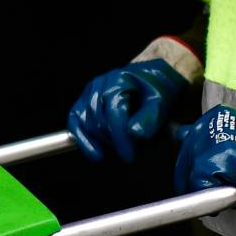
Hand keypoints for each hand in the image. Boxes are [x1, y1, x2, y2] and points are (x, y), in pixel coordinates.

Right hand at [67, 58, 190, 162]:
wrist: (149, 78)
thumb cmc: (156, 90)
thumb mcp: (161, 102)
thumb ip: (150, 117)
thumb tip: (134, 133)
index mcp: (118, 80)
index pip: (113, 113)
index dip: (120, 138)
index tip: (129, 157)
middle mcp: (99, 84)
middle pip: (99, 121)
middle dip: (114, 141)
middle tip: (132, 152)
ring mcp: (88, 93)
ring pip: (87, 124)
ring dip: (103, 141)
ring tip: (121, 147)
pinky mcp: (83, 102)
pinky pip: (75, 122)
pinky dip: (82, 139)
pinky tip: (96, 154)